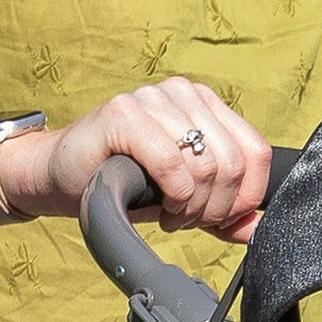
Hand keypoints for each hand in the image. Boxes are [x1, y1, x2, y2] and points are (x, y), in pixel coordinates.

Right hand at [27, 78, 273, 238]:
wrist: (64, 176)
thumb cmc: (126, 183)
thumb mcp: (186, 199)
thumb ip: (224, 212)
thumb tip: (257, 228)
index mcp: (206, 104)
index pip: (256, 152)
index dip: (246, 197)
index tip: (219, 218)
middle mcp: (183, 93)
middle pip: (233, 163)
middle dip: (215, 208)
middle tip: (188, 220)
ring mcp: (153, 97)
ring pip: (205, 166)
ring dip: (192, 207)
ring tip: (172, 214)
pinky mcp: (122, 112)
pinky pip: (171, 164)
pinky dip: (173, 196)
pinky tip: (161, 206)